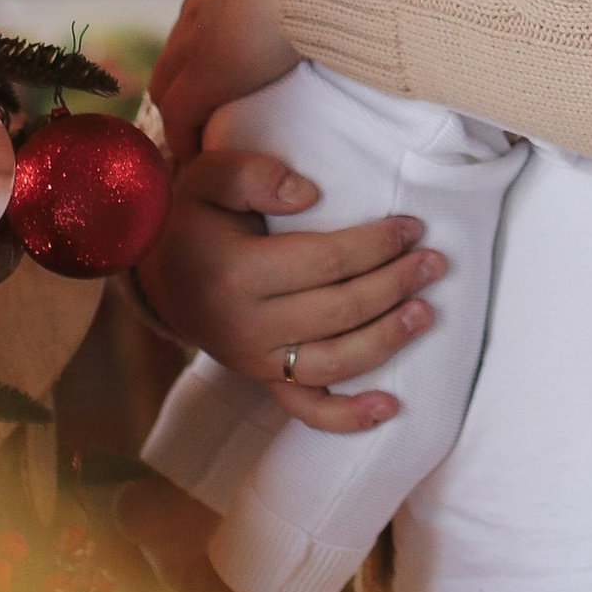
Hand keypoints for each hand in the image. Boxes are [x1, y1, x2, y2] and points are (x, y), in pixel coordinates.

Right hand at [136, 131, 443, 433]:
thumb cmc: (193, 217)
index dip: (376, 244)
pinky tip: (388, 407)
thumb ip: (254, 175)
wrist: (158, 272)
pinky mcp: (261, 381)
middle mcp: (246, 325)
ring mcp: (254, 360)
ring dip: (387, 340)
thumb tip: (309, 193)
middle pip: (339, 311)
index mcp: (236, 272)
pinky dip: (348, 417)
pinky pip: (306, 410)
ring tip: (425, 313)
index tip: (412, 227)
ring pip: (333, 362)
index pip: (325, 261)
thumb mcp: (209, 177)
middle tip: (433, 263)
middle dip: (395, 285)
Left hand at [149, 0, 300, 166]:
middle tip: (200, 108)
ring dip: (181, 107)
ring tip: (197, 135)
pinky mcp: (206, 76)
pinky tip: (196, 157)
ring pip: (169, 80)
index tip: (226, 61)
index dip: (212, 40)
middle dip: (184, 77)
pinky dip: (185, 137)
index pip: (208, 8)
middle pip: (177, 47)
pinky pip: (180, 115)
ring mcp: (200, 36)